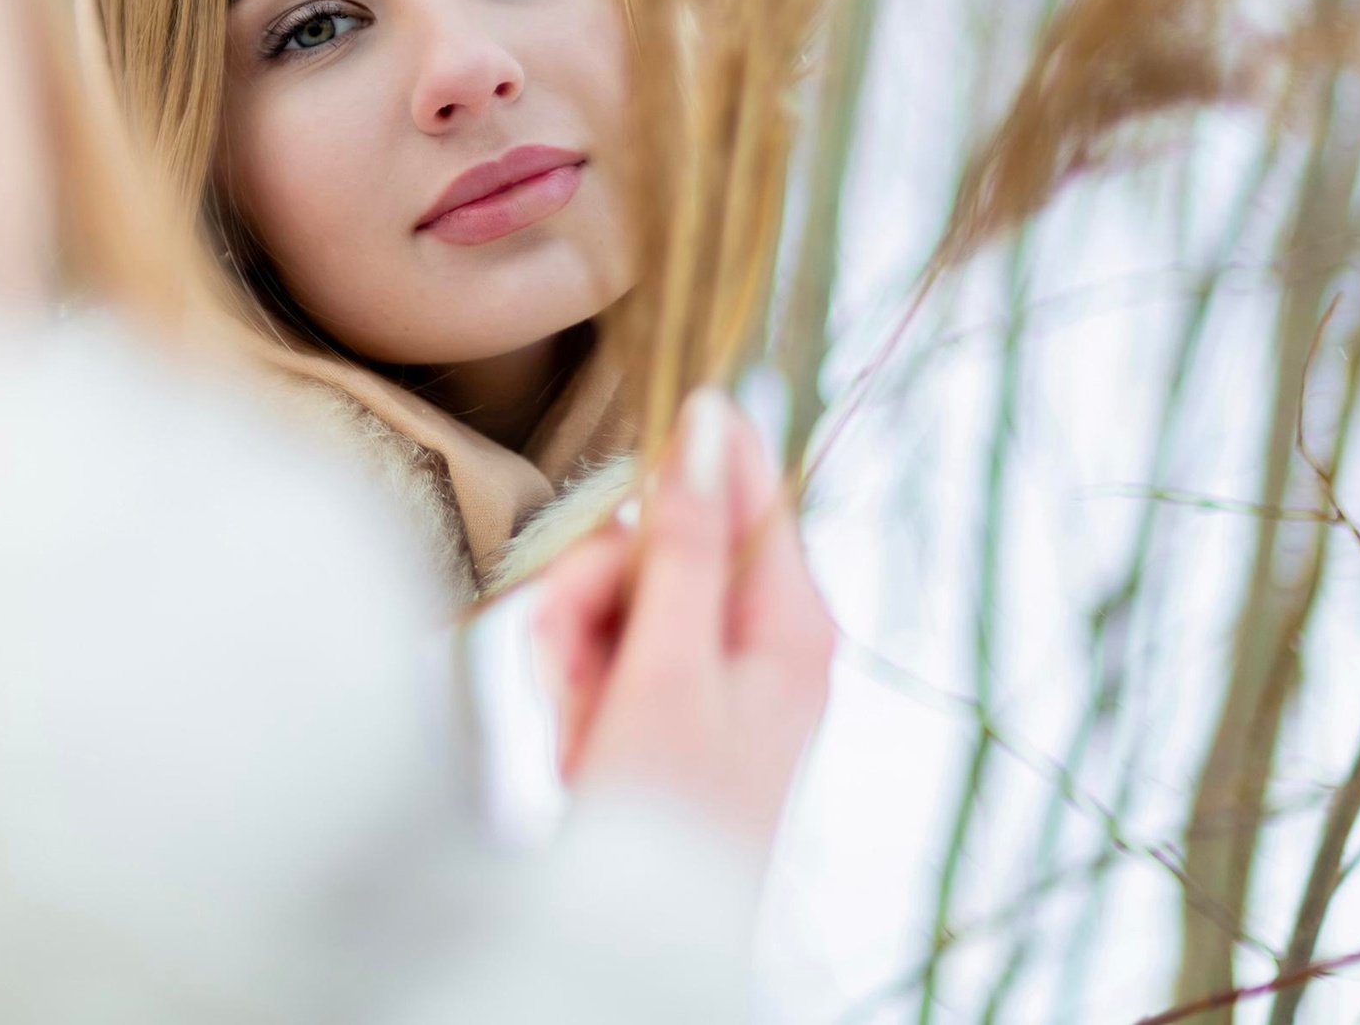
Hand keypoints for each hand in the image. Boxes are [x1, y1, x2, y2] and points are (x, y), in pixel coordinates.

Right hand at [524, 387, 834, 851]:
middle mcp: (755, 633)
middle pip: (662, 539)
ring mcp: (703, 667)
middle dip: (597, 580)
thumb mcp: (673, 666)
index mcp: (790, 619)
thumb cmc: (672, 809)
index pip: (750, 487)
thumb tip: (707, 422)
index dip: (683, 464)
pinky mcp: (657, 698)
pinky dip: (570, 675)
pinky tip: (569, 729)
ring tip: (570, 710)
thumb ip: (689, 542)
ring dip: (572, 634)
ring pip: (616, 590)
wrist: (634, 937)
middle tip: (568, 631)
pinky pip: (599, 644)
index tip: (624, 466)